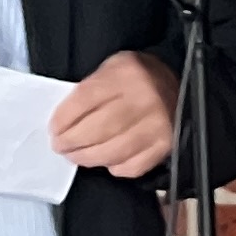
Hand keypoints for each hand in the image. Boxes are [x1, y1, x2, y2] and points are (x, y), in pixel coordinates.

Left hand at [50, 50, 179, 179]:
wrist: (181, 84)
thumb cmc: (139, 78)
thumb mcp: (112, 68)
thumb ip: (90, 90)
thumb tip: (64, 121)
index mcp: (126, 74)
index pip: (85, 100)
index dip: (64, 119)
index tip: (54, 129)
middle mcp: (144, 100)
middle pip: (98, 129)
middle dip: (72, 142)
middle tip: (61, 147)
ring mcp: (157, 126)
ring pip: (113, 151)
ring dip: (88, 158)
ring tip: (76, 156)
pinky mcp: (165, 146)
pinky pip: (133, 166)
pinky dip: (115, 167)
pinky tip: (107, 161)